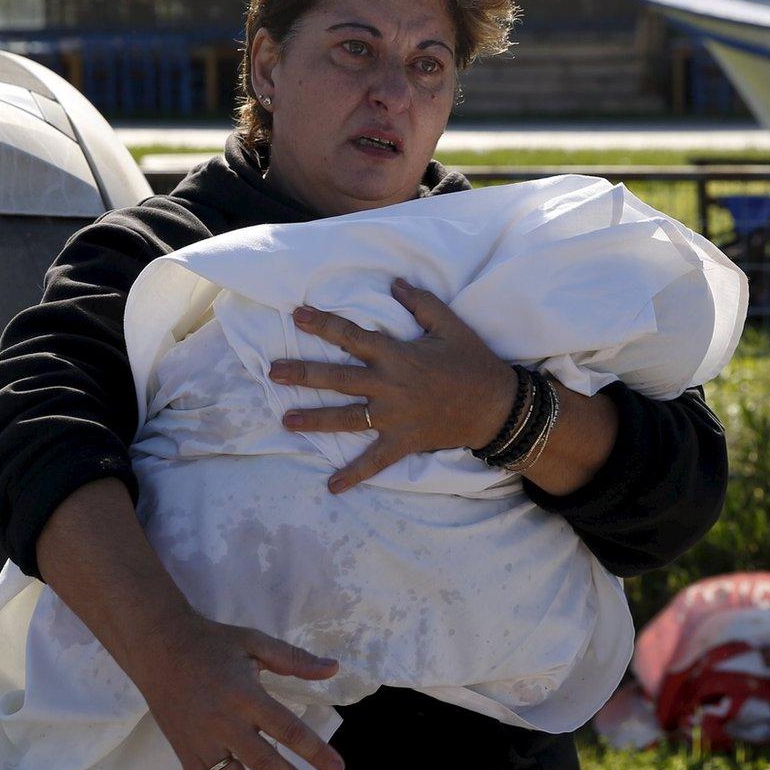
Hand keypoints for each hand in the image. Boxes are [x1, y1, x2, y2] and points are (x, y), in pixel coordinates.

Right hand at [127, 609, 345, 769]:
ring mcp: (200, 739)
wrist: (157, 647)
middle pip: (263, 761)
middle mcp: (223, 722)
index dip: (314, 752)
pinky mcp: (183, 749)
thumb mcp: (254, 642)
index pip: (286, 729)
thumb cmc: (210, 643)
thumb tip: (333, 668)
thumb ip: (293, 659)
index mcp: (244, 694)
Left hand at [269, 278, 517, 492]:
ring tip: (285, 421)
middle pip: (337, 378)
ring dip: (314, 419)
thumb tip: (394, 283)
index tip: (297, 316)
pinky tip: (332, 486)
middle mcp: (388, 386)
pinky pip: (374, 461)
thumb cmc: (473, 362)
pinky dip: (354, 475)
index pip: (351, 337)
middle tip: (273, 372)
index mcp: (396, 355)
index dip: (323, 325)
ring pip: (346, 417)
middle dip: (302, 374)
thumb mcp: (450, 325)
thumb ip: (421, 303)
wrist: (497, 407)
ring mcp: (393, 417)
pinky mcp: (402, 442)